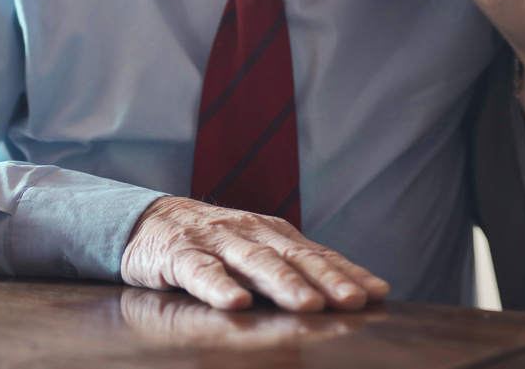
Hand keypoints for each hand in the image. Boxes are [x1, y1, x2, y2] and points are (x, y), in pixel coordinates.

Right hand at [120, 196, 390, 311]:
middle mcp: (251, 233)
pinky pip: (201, 271)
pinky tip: (234, 303)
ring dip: (283, 284)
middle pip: (294, 258)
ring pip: (255, 263)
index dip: (347, 273)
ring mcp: (216, 242)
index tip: (377, 293)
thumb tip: (351, 293)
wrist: (147, 220)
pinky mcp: (180, 254)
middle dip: (326, 280)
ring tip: (308, 304)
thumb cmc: (213, 243)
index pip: (317, 254)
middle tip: (354, 301)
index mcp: (274, 234)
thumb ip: (294, 268)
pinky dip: (218, 287)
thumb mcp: (256, 251)